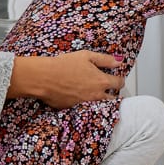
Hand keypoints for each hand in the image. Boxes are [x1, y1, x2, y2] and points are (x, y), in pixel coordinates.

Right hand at [8, 50, 124, 108]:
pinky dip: (83, 101)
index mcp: (101, 81)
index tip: (117, 77)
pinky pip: (83, 106)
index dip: (119, 79)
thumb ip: (105, 60)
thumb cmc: (64, 65)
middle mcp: (95, 95)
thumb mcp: (87, 56)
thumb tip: (119, 62)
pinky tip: (76, 93)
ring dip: (98, 98)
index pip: (119, 83)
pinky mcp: (73, 108)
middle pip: (111, 98)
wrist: (44, 77)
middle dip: (111, 92)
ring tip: (90, 89)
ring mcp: (85, 104)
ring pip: (98, 103)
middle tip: (106, 85)